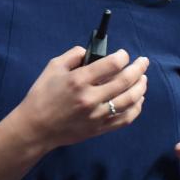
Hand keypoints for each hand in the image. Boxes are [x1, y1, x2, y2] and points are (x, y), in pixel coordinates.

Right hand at [14, 46, 149, 151]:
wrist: (36, 127)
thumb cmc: (42, 95)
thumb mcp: (53, 67)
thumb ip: (73, 55)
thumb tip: (91, 51)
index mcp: (79, 80)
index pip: (111, 64)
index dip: (122, 56)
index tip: (124, 54)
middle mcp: (91, 98)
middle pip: (125, 81)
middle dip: (138, 68)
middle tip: (143, 62)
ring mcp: (97, 115)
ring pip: (130, 100)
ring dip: (141, 87)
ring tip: (144, 79)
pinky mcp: (100, 129)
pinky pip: (125, 119)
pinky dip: (136, 108)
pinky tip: (138, 99)